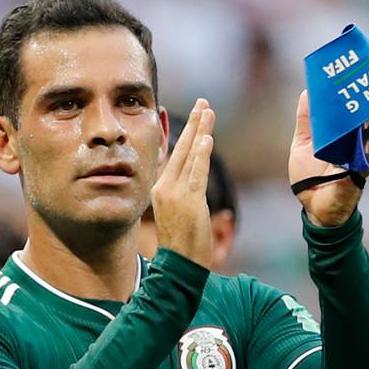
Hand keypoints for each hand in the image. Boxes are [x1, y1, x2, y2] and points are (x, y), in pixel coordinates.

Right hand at [152, 98, 224, 270]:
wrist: (178, 266)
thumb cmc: (181, 245)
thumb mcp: (177, 215)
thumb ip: (181, 195)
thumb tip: (189, 183)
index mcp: (160, 189)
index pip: (174, 156)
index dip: (185, 135)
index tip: (195, 117)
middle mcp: (165, 188)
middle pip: (181, 149)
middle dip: (195, 124)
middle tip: (203, 102)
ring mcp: (176, 194)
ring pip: (191, 156)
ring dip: (201, 131)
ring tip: (209, 111)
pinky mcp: (190, 202)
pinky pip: (197, 174)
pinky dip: (201, 155)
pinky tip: (207, 138)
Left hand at [290, 45, 368, 228]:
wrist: (313, 206)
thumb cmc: (309, 177)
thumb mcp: (302, 144)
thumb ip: (307, 120)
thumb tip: (309, 91)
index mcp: (342, 126)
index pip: (354, 96)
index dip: (361, 77)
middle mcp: (356, 134)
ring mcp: (363, 150)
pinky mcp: (362, 171)